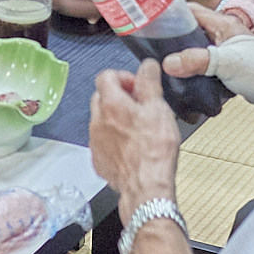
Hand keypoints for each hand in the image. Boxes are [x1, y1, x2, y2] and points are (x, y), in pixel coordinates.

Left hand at [88, 60, 182, 202]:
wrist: (147, 187)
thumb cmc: (153, 150)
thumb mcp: (158, 108)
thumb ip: (149, 82)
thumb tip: (147, 66)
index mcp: (110, 104)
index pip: (105, 76)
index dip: (123, 77)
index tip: (137, 86)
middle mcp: (97, 121)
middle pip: (101, 97)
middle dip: (118, 97)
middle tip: (139, 105)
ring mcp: (95, 142)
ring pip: (101, 121)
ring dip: (116, 119)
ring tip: (139, 129)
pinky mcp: (99, 161)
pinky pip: (102, 143)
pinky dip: (114, 140)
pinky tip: (133, 147)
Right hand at [163, 14, 253, 113]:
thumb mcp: (226, 62)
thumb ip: (196, 60)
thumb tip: (169, 62)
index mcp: (224, 23)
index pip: (191, 11)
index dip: (171, 13)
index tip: (153, 20)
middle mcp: (225, 34)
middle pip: (192, 32)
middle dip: (175, 40)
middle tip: (156, 48)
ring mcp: (229, 51)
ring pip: (199, 50)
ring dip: (186, 58)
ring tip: (168, 66)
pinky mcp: (231, 68)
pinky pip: (208, 66)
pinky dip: (197, 71)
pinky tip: (189, 81)